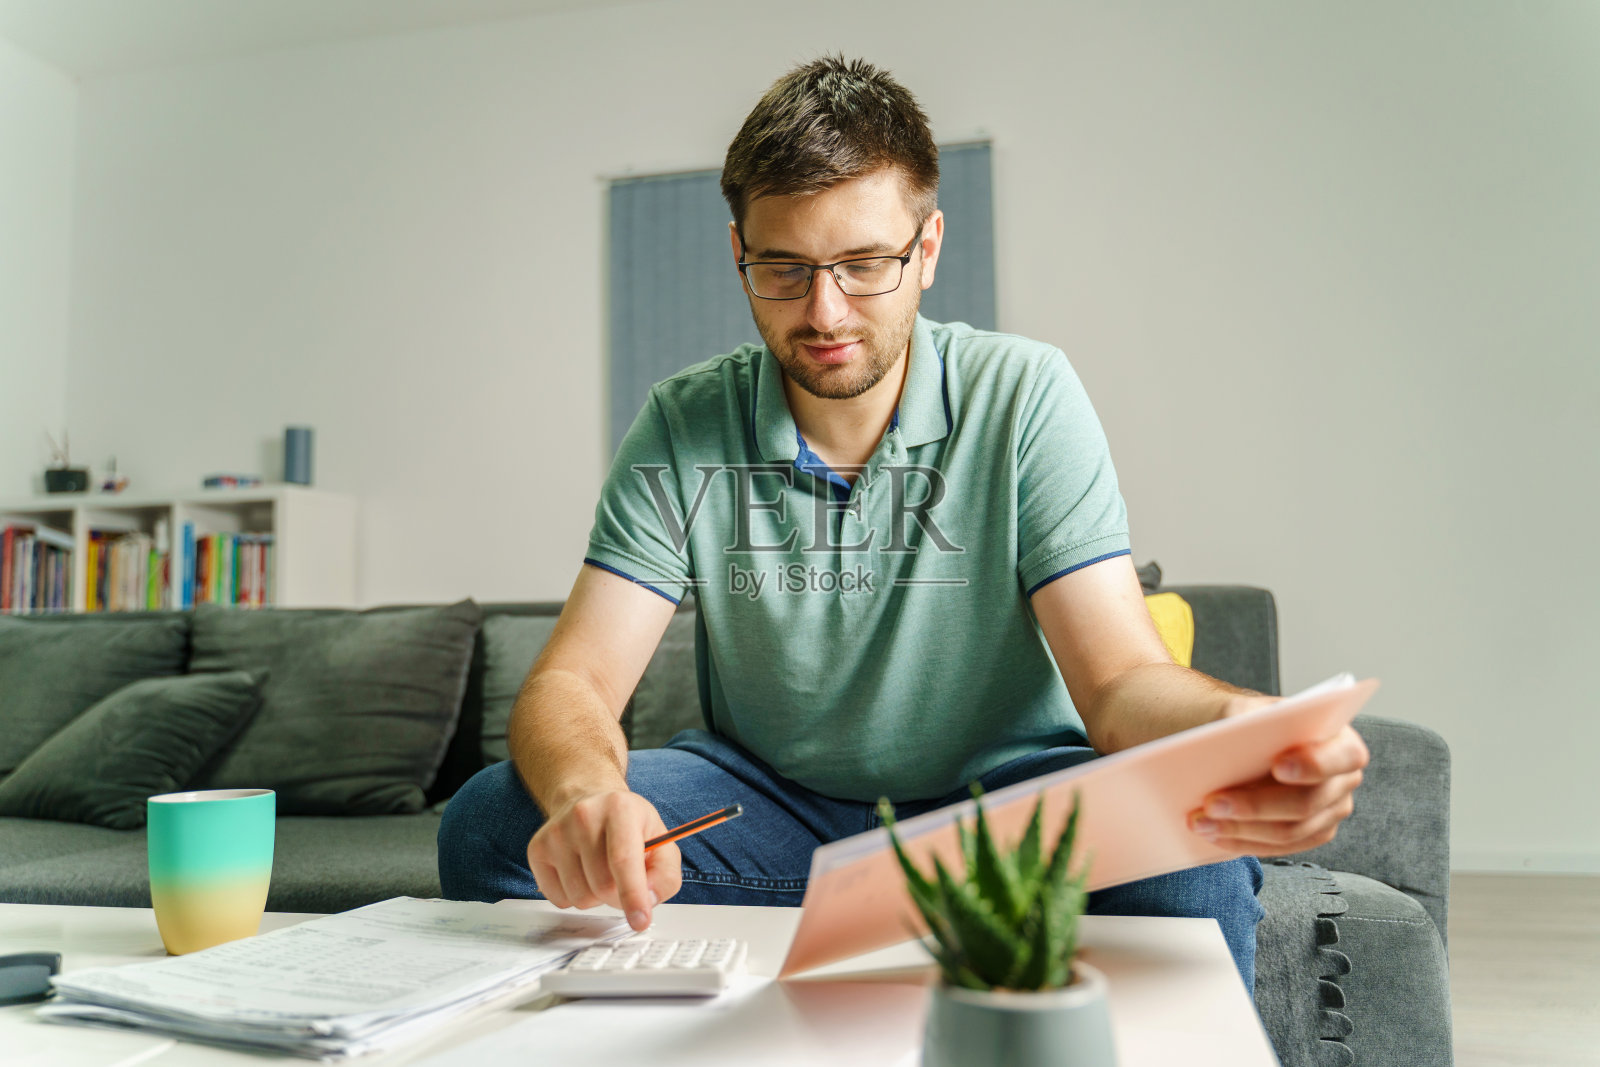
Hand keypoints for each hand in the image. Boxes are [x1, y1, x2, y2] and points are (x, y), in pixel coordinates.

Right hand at [527, 789, 683, 931]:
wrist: (589, 800)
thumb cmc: (628, 824)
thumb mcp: (660, 841)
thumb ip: (664, 875)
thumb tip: (646, 901)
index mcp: (620, 808)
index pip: (623, 860)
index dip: (633, 895)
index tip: (640, 921)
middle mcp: (584, 816)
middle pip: (602, 886)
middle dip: (619, 897)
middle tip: (623, 880)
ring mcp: (556, 833)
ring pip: (580, 898)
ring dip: (596, 897)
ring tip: (601, 871)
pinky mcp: (537, 849)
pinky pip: (559, 899)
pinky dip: (574, 897)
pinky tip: (581, 872)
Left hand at [1188, 696, 1370, 855]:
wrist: (1245, 741)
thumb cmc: (1252, 722)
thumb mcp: (1249, 709)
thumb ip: (1248, 718)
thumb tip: (1235, 737)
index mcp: (1340, 740)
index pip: (1342, 756)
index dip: (1313, 764)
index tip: (1277, 766)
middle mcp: (1344, 779)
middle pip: (1306, 803)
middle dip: (1255, 806)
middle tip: (1212, 803)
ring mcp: (1331, 810)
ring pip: (1289, 832)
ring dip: (1241, 830)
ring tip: (1201, 821)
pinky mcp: (1312, 833)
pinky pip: (1280, 848)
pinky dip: (1244, 842)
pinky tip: (1215, 834)